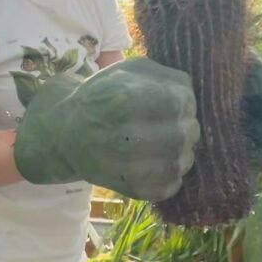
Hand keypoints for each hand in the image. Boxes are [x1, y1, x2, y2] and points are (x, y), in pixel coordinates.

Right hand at [13, 58, 199, 201]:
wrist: (67, 133)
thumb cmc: (104, 96)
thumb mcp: (128, 71)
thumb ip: (166, 76)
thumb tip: (195, 94)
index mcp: (127, 101)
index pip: (183, 101)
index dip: (184, 101)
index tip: (173, 102)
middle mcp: (130, 136)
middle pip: (188, 132)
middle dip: (184, 126)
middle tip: (167, 124)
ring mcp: (132, 168)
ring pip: (184, 160)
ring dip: (179, 151)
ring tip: (159, 143)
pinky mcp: (134, 190)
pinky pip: (172, 184)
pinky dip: (169, 173)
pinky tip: (152, 162)